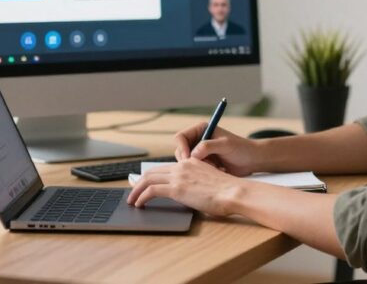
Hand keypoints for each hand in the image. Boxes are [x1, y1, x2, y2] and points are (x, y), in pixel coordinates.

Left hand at [127, 157, 246, 215]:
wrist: (234, 192)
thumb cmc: (227, 192)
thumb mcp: (209, 182)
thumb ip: (196, 184)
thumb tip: (191, 195)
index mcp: (191, 163)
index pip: (165, 167)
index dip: (152, 175)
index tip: (144, 183)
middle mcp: (182, 166)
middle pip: (153, 171)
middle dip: (139, 182)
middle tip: (133, 191)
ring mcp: (179, 176)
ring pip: (148, 179)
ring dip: (136, 190)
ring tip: (132, 200)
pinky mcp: (177, 188)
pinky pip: (151, 190)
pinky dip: (141, 197)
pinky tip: (139, 204)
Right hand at [173, 122, 259, 176]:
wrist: (252, 160)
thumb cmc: (241, 148)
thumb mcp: (225, 145)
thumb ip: (208, 146)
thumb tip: (192, 154)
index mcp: (201, 129)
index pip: (181, 137)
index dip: (182, 148)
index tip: (188, 159)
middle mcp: (198, 140)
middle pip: (180, 151)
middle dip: (188, 160)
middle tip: (201, 167)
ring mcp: (200, 153)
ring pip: (186, 162)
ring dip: (196, 167)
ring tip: (213, 167)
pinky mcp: (204, 163)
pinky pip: (194, 170)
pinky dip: (201, 173)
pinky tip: (215, 171)